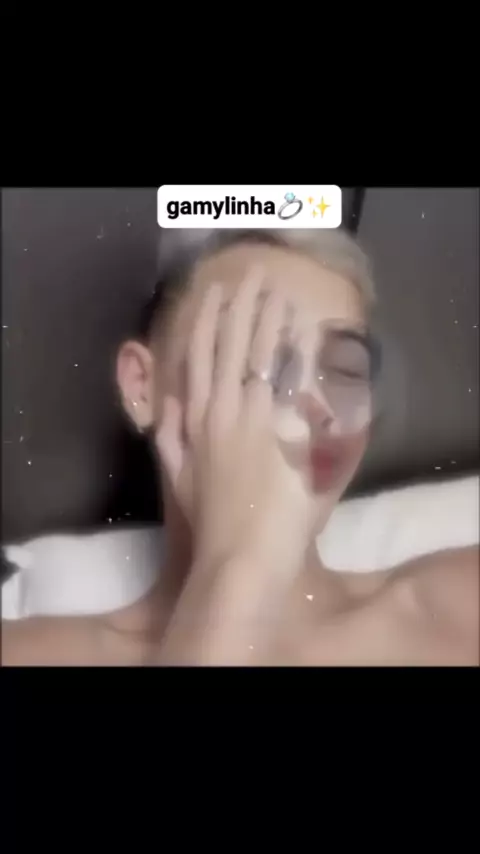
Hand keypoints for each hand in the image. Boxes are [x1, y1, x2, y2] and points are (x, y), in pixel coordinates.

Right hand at [156, 266, 315, 585]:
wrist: (243, 553)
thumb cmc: (211, 522)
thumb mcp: (178, 478)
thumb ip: (169, 436)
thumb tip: (168, 401)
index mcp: (195, 420)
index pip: (198, 356)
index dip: (206, 320)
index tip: (214, 293)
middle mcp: (224, 409)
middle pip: (232, 345)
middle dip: (243, 306)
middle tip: (255, 277)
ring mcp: (259, 418)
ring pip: (264, 356)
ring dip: (272, 319)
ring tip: (281, 293)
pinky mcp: (290, 433)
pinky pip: (296, 384)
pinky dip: (300, 355)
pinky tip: (308, 334)